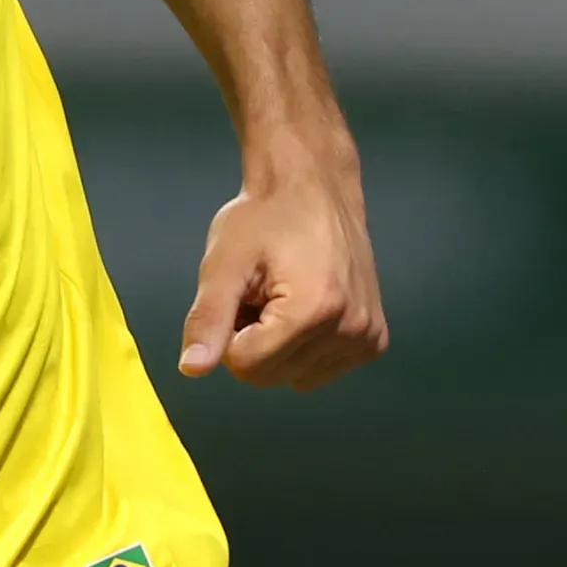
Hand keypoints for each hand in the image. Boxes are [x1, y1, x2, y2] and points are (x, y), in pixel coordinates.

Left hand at [179, 169, 386, 389]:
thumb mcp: (224, 262)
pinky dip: (304, 349)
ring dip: (277, 346)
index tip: (243, 295)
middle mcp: (350, 330)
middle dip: (254, 341)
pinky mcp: (374, 341)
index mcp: (313, 311)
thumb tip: (192, 368)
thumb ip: (207, 318)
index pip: (245, 366)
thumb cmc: (266, 217)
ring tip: (284, 298)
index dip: (230, 332)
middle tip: (262, 294)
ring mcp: (366, 338)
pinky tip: (306, 308)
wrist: (315, 189)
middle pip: (269, 376)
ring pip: (293, 378)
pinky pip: (319, 371)